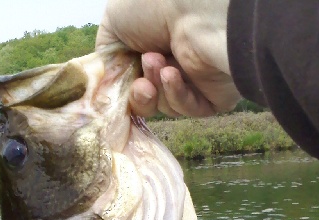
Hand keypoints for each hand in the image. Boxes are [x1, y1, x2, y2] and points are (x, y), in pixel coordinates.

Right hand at [96, 0, 239, 116]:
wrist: (195, 7)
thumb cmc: (152, 6)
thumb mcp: (113, 23)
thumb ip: (105, 59)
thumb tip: (104, 87)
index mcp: (151, 47)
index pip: (132, 84)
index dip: (122, 91)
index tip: (114, 90)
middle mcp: (173, 63)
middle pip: (148, 101)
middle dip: (139, 95)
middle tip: (141, 84)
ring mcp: (194, 81)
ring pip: (165, 107)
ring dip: (157, 89)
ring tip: (158, 62)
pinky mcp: (214, 96)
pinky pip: (189, 110)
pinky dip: (176, 95)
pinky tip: (172, 74)